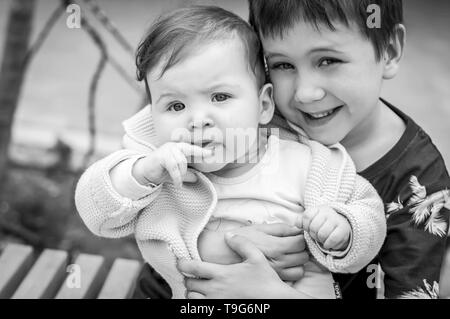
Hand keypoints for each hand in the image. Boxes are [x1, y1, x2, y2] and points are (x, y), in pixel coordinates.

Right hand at [133, 142, 211, 187]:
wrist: (144, 172)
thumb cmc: (161, 171)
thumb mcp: (177, 174)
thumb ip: (187, 175)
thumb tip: (197, 178)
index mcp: (178, 148)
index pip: (193, 148)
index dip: (203, 150)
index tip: (213, 152)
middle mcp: (174, 146)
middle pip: (189, 150)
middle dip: (199, 154)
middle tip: (207, 159)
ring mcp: (167, 149)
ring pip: (181, 161)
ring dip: (182, 173)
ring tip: (180, 182)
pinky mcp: (161, 156)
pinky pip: (173, 166)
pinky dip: (177, 176)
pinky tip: (178, 184)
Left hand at [177, 234, 307, 298]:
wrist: (276, 301)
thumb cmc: (266, 280)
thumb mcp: (256, 257)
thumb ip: (241, 243)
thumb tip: (228, 234)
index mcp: (222, 274)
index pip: (193, 268)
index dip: (182, 264)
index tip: (180, 262)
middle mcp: (216, 290)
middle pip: (189, 285)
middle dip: (189, 279)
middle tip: (192, 275)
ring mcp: (218, 303)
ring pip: (192, 299)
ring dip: (192, 293)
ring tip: (198, 289)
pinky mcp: (221, 311)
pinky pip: (201, 309)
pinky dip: (199, 304)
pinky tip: (205, 299)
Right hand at [227, 223, 307, 280]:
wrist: (222, 253)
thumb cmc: (240, 238)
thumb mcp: (260, 228)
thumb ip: (281, 228)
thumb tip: (296, 228)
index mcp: (276, 247)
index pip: (301, 242)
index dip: (301, 236)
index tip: (297, 233)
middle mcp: (279, 262)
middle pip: (303, 256)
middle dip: (301, 248)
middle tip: (293, 242)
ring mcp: (276, 273)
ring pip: (300, 269)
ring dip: (298, 261)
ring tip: (289, 254)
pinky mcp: (272, 279)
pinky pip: (291, 278)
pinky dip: (291, 271)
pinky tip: (283, 263)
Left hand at [298, 206, 350, 250]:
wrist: (342, 227)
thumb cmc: (323, 225)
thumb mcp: (312, 221)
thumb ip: (302, 221)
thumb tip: (296, 223)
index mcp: (318, 209)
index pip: (307, 216)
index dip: (306, 225)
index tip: (309, 229)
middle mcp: (328, 212)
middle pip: (314, 226)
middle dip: (313, 234)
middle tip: (317, 236)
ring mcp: (337, 220)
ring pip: (322, 234)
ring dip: (321, 240)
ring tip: (323, 239)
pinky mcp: (344, 229)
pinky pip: (332, 239)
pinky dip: (328, 244)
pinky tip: (328, 244)